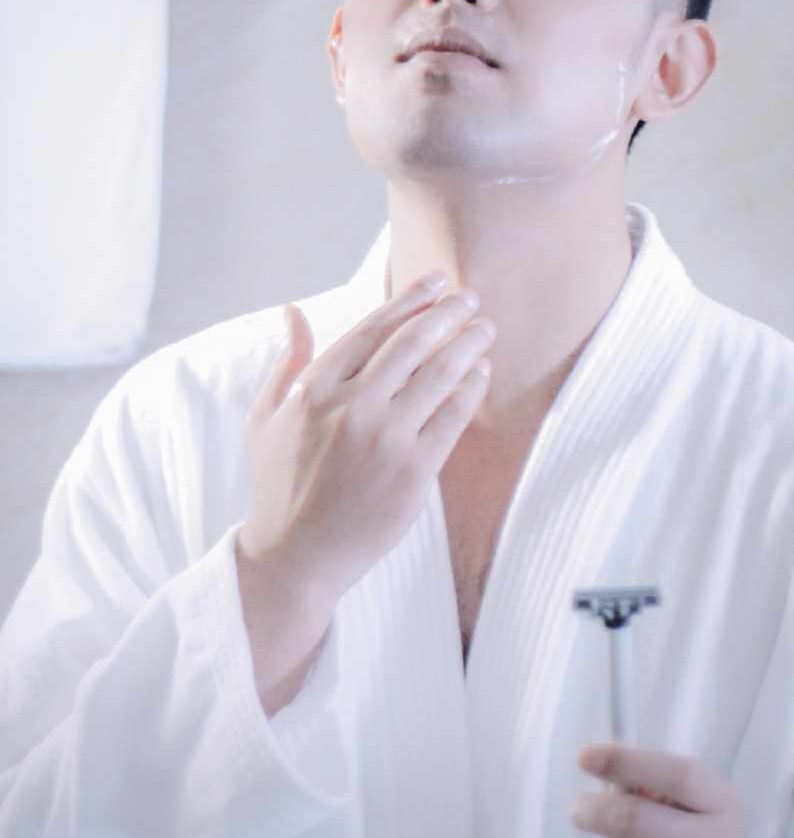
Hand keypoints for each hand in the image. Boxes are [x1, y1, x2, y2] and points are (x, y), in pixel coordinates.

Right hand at [237, 273, 495, 699]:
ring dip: (468, 344)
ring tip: (484, 330)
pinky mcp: (413, 472)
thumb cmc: (279, 485)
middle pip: (413, 343)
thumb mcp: (266, 418)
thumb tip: (293, 310)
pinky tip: (481, 373)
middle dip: (448, 313)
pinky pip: (453, 418)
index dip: (411, 298)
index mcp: (315, 389)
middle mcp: (351, 408)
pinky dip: (471, 389)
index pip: (373, 328)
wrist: (296, 555)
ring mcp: (385, 439)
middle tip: (470, 299)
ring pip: (439, 375)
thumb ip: (287, 361)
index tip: (437, 282)